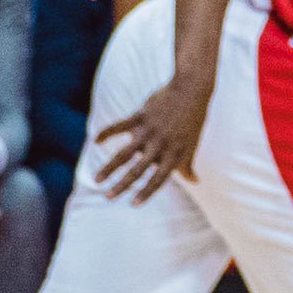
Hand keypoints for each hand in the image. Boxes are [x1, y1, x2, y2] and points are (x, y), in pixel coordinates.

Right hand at [97, 76, 211, 202]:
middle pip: (138, 169)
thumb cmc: (193, 119)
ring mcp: (149, 130)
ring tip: (97, 179)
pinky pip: (121, 125)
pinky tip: (96, 139)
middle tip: (107, 197)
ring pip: (125, 153)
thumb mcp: (192, 144)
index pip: (159, 178)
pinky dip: (108, 132)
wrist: (191, 88)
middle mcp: (160, 144)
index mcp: (174, 153)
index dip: (147, 192)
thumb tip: (195, 181)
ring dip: (110, 167)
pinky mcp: (141, 115)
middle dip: (122, 185)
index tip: (134, 204)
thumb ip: (188, 165)